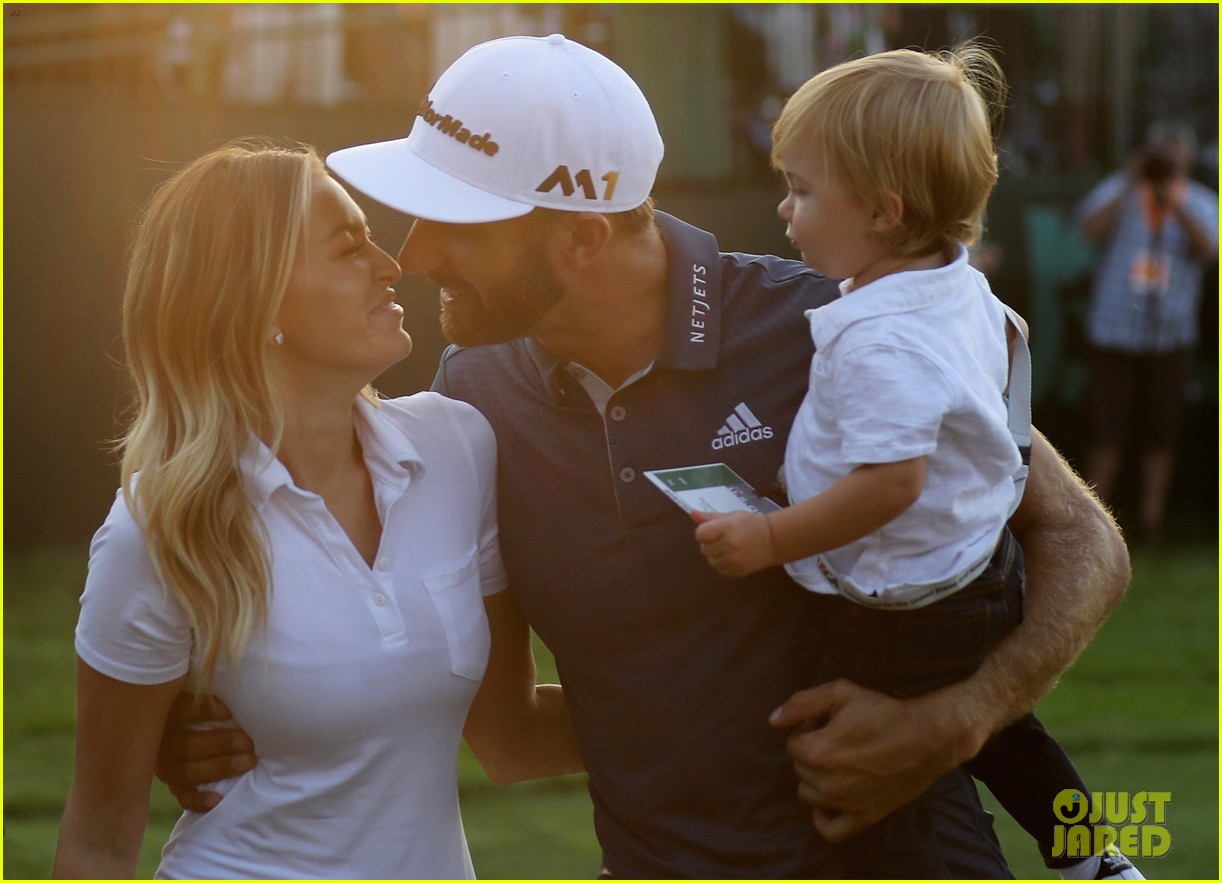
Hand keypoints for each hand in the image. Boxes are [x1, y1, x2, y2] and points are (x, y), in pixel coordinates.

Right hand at [154, 692, 256, 812]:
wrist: (158, 724)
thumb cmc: (188, 698)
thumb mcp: (189, 685)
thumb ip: (205, 684)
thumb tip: (232, 668)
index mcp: (166, 710)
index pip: (183, 710)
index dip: (206, 711)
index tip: (229, 712)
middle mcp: (160, 739)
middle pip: (189, 745)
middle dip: (222, 744)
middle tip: (249, 742)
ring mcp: (163, 763)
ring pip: (187, 771)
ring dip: (220, 768)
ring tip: (249, 761)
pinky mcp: (169, 780)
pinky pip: (180, 795)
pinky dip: (197, 800)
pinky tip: (217, 799)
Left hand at [691, 510, 773, 576]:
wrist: (773, 540)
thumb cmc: (750, 524)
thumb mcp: (731, 516)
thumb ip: (710, 517)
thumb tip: (692, 513)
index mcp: (727, 527)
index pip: (700, 534)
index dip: (705, 532)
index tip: (715, 530)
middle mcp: (729, 545)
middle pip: (704, 548)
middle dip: (711, 543)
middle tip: (725, 539)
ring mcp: (733, 560)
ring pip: (710, 560)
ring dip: (716, 555)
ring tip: (730, 548)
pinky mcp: (736, 572)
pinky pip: (719, 569)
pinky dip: (723, 564)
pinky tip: (734, 556)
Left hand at [769, 679, 984, 841]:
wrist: (927, 738)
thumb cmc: (884, 712)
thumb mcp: (840, 693)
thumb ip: (801, 703)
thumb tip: (773, 720)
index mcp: (818, 751)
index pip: (792, 744)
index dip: (807, 729)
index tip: (826, 723)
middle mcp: (828, 782)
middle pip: (799, 768)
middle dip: (811, 752)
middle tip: (837, 739)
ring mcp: (846, 803)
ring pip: (808, 795)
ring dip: (816, 778)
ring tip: (839, 762)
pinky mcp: (865, 817)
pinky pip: (830, 830)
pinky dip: (823, 817)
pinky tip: (828, 800)